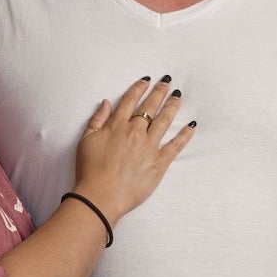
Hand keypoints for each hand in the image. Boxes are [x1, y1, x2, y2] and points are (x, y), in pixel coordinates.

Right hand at [72, 76, 194, 220]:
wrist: (100, 196)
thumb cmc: (90, 171)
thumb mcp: (86, 141)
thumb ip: (97, 120)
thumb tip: (106, 103)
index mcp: (117, 126)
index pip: (130, 101)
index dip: (139, 88)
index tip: (146, 80)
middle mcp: (135, 132)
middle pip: (150, 107)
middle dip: (160, 92)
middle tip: (167, 82)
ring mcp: (149, 147)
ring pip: (164, 121)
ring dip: (172, 106)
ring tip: (178, 96)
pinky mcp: (159, 163)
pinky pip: (175, 146)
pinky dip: (184, 135)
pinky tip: (191, 126)